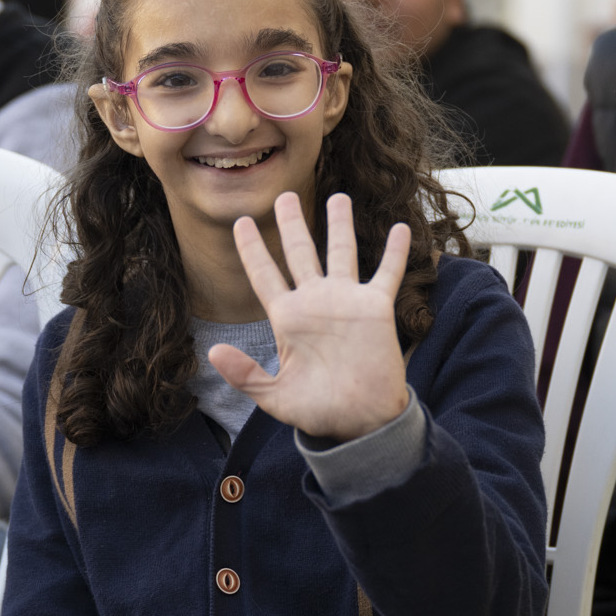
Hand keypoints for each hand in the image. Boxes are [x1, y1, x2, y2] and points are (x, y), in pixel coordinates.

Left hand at [208, 190, 412, 440]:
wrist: (361, 422)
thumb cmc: (318, 412)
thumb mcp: (275, 397)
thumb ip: (246, 375)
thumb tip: (215, 353)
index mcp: (287, 318)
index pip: (264, 275)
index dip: (252, 249)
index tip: (241, 223)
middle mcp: (315, 302)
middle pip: (300, 252)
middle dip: (292, 223)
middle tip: (283, 194)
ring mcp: (346, 302)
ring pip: (341, 252)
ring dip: (339, 224)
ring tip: (338, 196)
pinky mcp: (376, 308)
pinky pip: (386, 273)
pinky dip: (395, 252)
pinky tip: (401, 228)